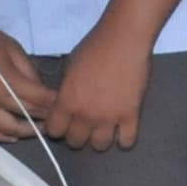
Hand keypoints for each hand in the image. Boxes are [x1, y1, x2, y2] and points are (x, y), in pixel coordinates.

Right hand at [0, 18, 56, 141]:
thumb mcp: (12, 48)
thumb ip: (28, 70)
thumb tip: (39, 87)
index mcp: (8, 83)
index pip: (38, 100)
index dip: (54, 104)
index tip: (65, 104)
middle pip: (26, 117)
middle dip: (44, 118)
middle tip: (56, 119)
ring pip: (6, 130)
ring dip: (25, 132)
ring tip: (38, 129)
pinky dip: (0, 137)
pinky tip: (12, 137)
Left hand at [45, 18, 152, 149]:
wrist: (124, 39)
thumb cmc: (94, 47)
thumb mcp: (70, 67)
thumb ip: (66, 90)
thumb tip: (65, 103)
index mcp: (67, 101)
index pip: (55, 131)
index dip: (57, 127)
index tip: (63, 122)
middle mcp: (86, 115)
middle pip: (75, 142)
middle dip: (77, 135)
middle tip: (83, 125)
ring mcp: (110, 118)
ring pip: (100, 146)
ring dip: (99, 139)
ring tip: (103, 128)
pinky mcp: (131, 116)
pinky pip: (127, 142)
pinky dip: (124, 139)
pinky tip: (122, 130)